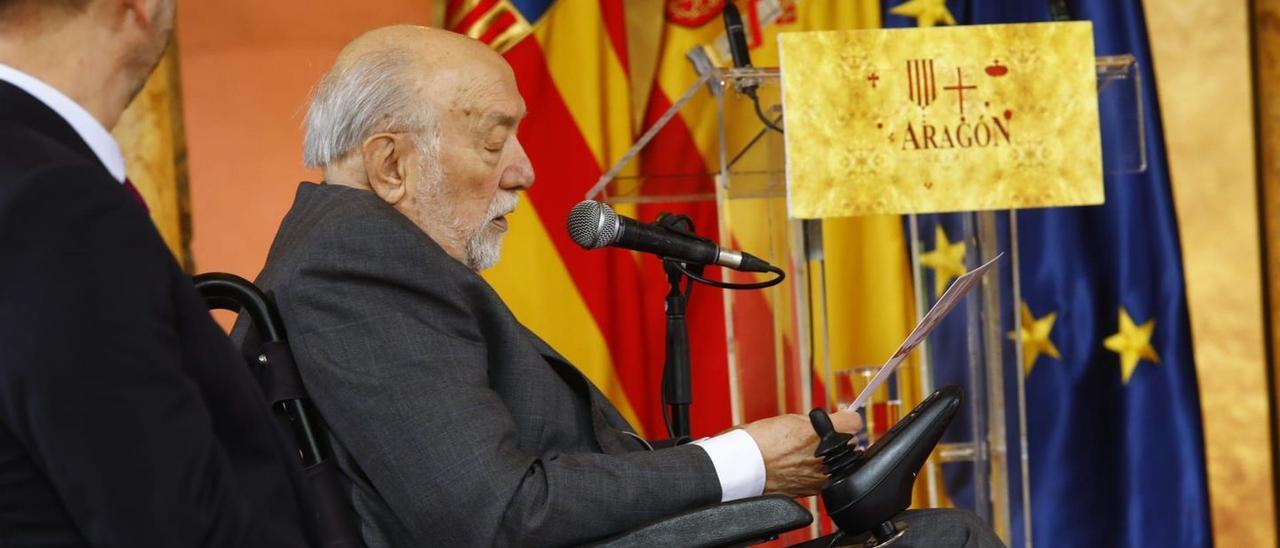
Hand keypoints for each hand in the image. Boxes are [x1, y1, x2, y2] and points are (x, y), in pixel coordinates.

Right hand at [741, 410, 862, 496]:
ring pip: (838, 463)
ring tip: (805, 452)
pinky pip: (823, 478)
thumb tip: (830, 421)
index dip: (846, 418)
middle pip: (849, 444)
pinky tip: (799, 465)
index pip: (854, 422)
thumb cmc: (758, 443)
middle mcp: (823, 458)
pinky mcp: (812, 490)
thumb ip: (815, 423)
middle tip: (820, 436)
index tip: (842, 418)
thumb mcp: (790, 420)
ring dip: (828, 457)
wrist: (743, 469)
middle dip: (838, 439)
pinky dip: (816, 472)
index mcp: (819, 435)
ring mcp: (819, 477)